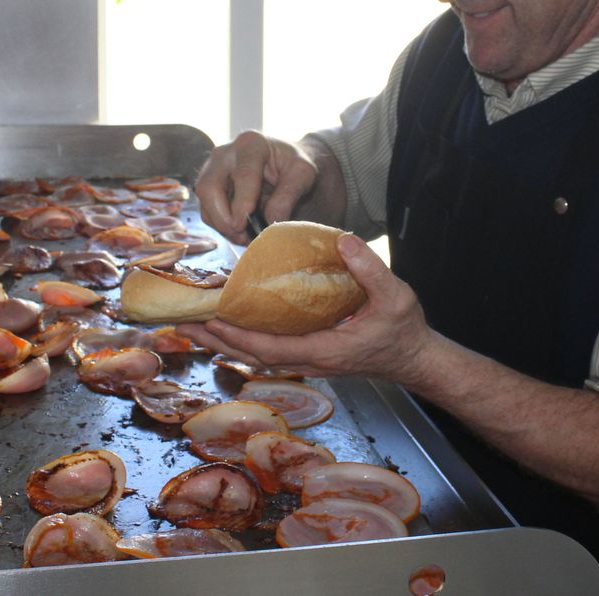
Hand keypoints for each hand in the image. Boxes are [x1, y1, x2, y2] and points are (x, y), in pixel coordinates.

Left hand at [178, 234, 436, 383]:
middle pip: (252, 355)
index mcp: (324, 349)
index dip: (238, 336)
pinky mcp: (310, 354)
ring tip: (194, 325)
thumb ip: (370, 268)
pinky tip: (228, 327)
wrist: (417, 358)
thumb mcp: (395, 296)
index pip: (271, 347)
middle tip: (181, 323)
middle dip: (216, 340)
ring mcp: (308, 360)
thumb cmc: (405, 330)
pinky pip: (267, 350)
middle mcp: (310, 360)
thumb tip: (342, 239)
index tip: (212, 321)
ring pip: (256, 355)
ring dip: (224, 341)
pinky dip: (243, 340)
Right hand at [195, 131, 320, 244]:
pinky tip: (239, 232)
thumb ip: (288, 196)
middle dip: (222, 217)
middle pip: (209, 186)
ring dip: (221, 224)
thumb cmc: (291, 165)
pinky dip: (220, 225)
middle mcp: (225, 152)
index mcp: (252, 144)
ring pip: (204, 201)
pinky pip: (206, 209)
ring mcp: (212, 168)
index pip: (242, 175)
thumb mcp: (303, 175)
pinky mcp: (208, 185)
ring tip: (244, 237)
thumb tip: (270, 221)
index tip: (244, 225)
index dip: (242, 202)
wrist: (282, 162)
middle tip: (241, 236)